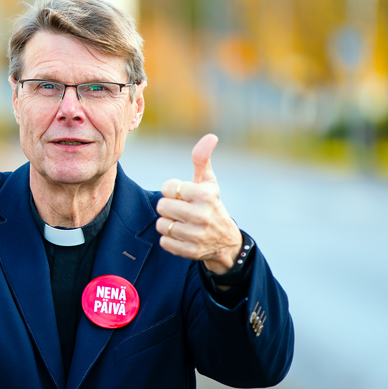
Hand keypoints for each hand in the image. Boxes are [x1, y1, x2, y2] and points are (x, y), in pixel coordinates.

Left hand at [155, 134, 242, 273]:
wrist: (225, 241)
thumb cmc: (211, 205)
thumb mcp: (209, 182)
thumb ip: (202, 159)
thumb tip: (211, 137)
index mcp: (206, 195)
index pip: (169, 187)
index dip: (172, 190)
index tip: (182, 194)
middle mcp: (203, 215)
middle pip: (163, 206)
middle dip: (168, 207)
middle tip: (179, 209)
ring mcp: (197, 235)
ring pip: (162, 225)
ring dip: (167, 223)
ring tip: (181, 222)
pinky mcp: (191, 251)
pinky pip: (164, 242)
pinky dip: (169, 239)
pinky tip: (181, 236)